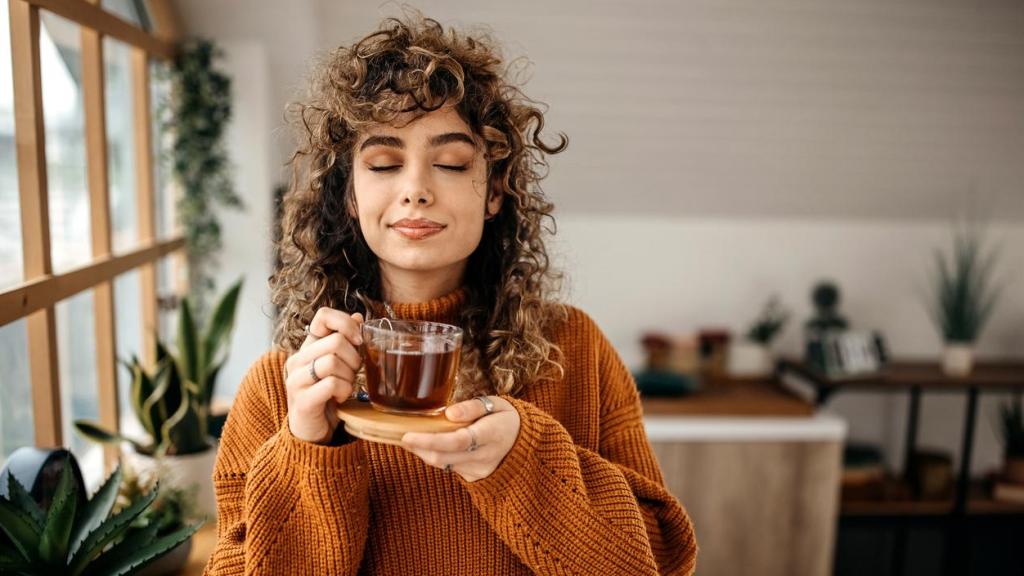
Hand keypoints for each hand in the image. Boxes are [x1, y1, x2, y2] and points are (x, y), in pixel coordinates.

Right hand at [284, 308, 363, 443]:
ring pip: (333, 361)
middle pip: (336, 341)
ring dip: (349, 377)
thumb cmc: (328, 396)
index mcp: (308, 347)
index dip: (346, 323)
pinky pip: (332, 384)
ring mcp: (297, 380)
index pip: (323, 316)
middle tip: (353, 374)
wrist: (312, 432)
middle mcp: (298, 360)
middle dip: (354, 358)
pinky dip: (344, 391)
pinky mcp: (302, 400)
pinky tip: (340, 398)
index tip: (358, 341)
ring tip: (345, 387)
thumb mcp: (339, 366)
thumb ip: (346, 342)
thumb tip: (358, 317)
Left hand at [400, 396, 519, 481]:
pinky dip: (436, 456)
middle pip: (444, 456)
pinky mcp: (474, 477)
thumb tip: (449, 413)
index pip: (457, 441)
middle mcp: (485, 456)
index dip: (430, 440)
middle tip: (401, 436)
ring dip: (424, 452)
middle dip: (418, 448)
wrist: (524, 444)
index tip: (408, 436)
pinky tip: (430, 446)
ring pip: (443, 464)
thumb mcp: (496, 403)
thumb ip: (473, 407)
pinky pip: (448, 467)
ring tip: (412, 439)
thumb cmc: (506, 418)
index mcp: (492, 434)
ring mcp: (479, 470)